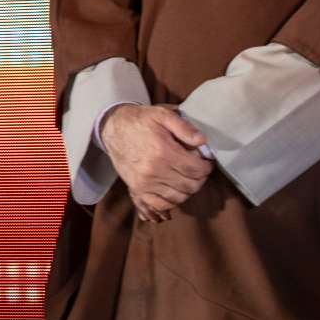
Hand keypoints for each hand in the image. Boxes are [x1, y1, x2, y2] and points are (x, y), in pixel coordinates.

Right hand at [100, 104, 212, 222]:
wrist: (113, 128)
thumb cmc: (140, 121)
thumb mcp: (162, 115)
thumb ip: (184, 127)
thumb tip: (202, 141)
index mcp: (163, 152)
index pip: (197, 170)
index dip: (207, 167)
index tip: (205, 161)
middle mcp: (154, 170)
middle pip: (191, 185)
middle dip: (200, 178)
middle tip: (197, 169)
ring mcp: (145, 182)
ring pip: (179, 197)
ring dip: (187, 189)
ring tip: (186, 177)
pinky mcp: (136, 189)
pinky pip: (160, 204)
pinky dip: (171, 201)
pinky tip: (173, 189)